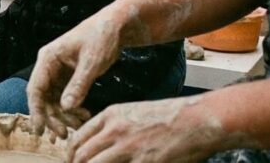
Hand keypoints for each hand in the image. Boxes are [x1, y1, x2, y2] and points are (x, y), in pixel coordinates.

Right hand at [27, 15, 126, 138]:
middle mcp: (49, 66)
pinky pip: (65, 98)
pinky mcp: (68, 77)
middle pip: (43, 98)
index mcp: (48, 58)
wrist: (114, 27)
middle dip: (52, 117)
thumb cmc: (101, 38)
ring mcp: (58, 72)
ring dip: (63, 115)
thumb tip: (66, 107)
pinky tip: (84, 116)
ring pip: (54, 100)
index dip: (36, 110)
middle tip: (64, 134)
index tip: (39, 129)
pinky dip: (73, 109)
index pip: (35, 88)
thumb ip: (78, 85)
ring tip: (78, 126)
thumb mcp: (91, 62)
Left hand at [68, 97, 228, 161]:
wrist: (198, 119)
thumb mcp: (133, 112)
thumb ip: (114, 126)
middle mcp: (115, 131)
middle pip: (81, 155)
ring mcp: (128, 148)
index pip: (78, 138)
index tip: (72, 162)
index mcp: (110, 116)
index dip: (71, 154)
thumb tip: (99, 143)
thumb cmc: (169, 117)